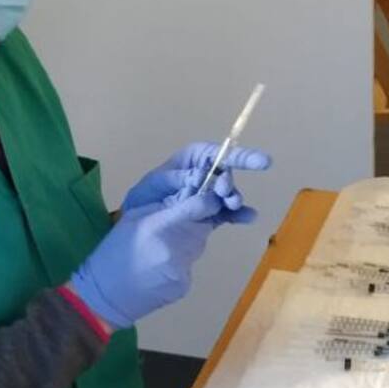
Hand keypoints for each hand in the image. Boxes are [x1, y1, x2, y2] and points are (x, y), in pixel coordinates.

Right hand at [70, 192, 222, 329]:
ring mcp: (182, 269)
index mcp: (159, 226)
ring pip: (198, 246)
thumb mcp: (131, 218)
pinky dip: (180, 263)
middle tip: (176, 225)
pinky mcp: (183, 286)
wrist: (105, 295)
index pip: (201, 206)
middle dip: (197, 221)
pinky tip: (160, 268)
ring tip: (163, 248)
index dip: (209, 200)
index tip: (206, 199)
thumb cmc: (113, 252)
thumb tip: (187, 198)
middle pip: (203, 227)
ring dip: (188, 241)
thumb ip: (162, 208)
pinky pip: (189, 266)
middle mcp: (176, 248)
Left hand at [121, 142, 269, 224]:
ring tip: (234, 205)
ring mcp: (204, 198)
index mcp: (185, 164)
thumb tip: (200, 177)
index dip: (233, 154)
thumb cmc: (140, 203)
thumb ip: (176, 182)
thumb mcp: (152, 189)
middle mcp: (199, 178)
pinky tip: (248, 217)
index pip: (211, 154)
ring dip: (233, 198)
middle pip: (222, 174)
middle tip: (225, 191)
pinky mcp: (208, 217)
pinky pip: (225, 213)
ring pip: (225, 194)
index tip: (256, 161)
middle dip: (228, 181)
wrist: (132, 233)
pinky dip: (237, 215)